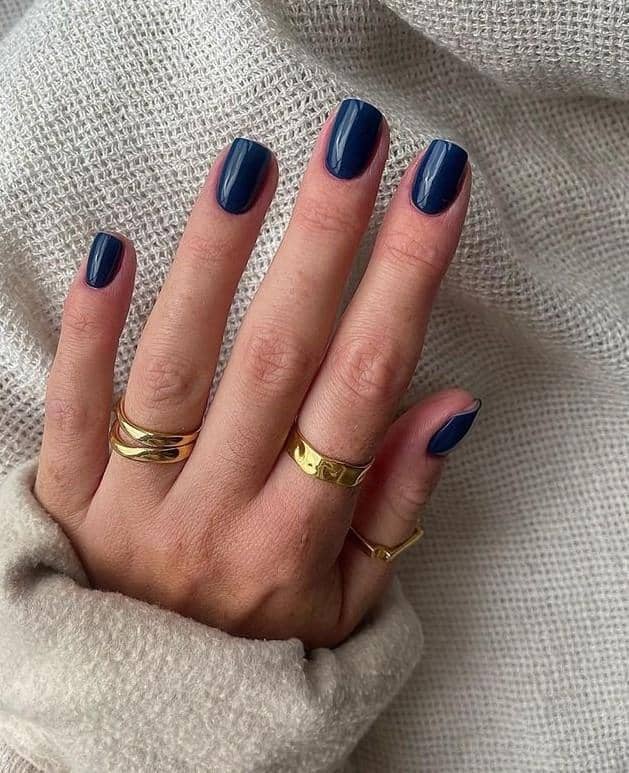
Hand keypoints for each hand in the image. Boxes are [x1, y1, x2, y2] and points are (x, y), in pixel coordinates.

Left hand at [35, 100, 475, 647]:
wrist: (143, 726)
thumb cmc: (259, 655)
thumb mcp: (348, 607)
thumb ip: (394, 505)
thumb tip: (449, 406)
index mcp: (294, 543)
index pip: (361, 392)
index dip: (402, 287)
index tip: (432, 197)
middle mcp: (215, 515)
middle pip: (277, 360)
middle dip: (324, 242)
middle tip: (354, 144)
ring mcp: (132, 503)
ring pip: (177, 366)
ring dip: (215, 260)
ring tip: (250, 167)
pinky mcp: (68, 495)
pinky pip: (78, 407)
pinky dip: (93, 330)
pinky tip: (115, 249)